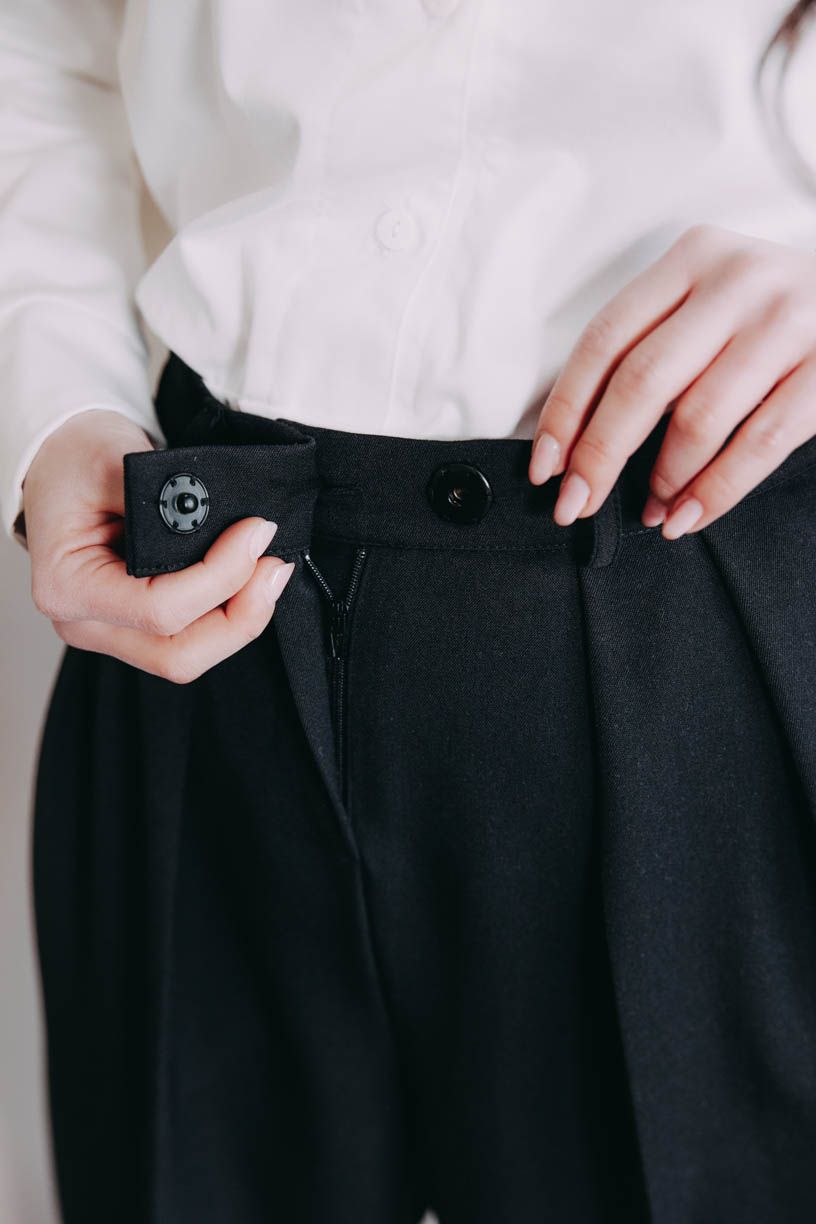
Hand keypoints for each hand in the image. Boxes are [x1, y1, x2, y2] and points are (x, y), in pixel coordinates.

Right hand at [23, 409, 293, 681]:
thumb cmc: (78, 457)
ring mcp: (110, 632)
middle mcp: (85, 623)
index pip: (159, 608)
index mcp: (66, 587)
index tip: (257, 531)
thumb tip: (231, 526)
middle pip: (178, 654)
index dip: (221, 576)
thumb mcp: (114, 457)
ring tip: (270, 571)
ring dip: (240, 620)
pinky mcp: (135, 629)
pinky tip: (251, 581)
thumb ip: (166, 497)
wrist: (61, 461)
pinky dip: (227, 615)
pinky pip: (191, 639)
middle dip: (240, 617)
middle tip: (276, 566)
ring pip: (189, 656)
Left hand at [529, 224, 815, 537]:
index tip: (545, 467)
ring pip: (698, 418)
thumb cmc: (773, 314)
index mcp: (693, 257)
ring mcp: (788, 321)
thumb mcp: (712, 303)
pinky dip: (714, 493)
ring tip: (651, 511)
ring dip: (663, 480)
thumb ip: (655, 347)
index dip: (566, 411)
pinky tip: (687, 518)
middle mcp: (738, 280)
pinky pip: (758, 445)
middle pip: (641, 381)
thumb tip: (581, 444)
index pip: (605, 340)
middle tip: (575, 505)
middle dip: (599, 456)